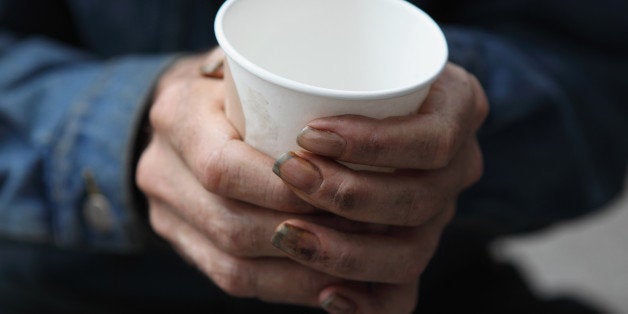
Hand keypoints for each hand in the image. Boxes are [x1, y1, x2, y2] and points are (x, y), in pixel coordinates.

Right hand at [136, 49, 404, 310]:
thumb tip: (349, 101)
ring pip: (233, 264)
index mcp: (177, 116)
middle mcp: (161, 169)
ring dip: (298, 269)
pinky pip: (230, 279)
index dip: (283, 189)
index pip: (224, 166)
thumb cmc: (228, 88)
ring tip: (352, 262)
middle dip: (302, 234)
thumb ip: (278, 80)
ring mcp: (165, 213)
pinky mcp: (181, 242)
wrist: (178, 117)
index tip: (336, 189)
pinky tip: (324, 282)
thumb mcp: (245, 68)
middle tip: (361, 231)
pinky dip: (282, 286)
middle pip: (232, 224)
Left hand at [271, 63, 488, 312]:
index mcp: (458, 108)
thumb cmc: (340, 78)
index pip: (432, 140)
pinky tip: (328, 295)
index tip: (309, 135)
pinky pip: (403, 295)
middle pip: (419, 200)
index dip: (374, 145)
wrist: (354, 111)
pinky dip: (367, 302)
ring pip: (410, 254)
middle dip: (348, 195)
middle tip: (289, 174)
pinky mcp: (411, 248)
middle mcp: (458, 166)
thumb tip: (230, 78)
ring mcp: (439, 213)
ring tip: (290, 234)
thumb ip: (307, 68)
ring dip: (346, 251)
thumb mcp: (337, 58)